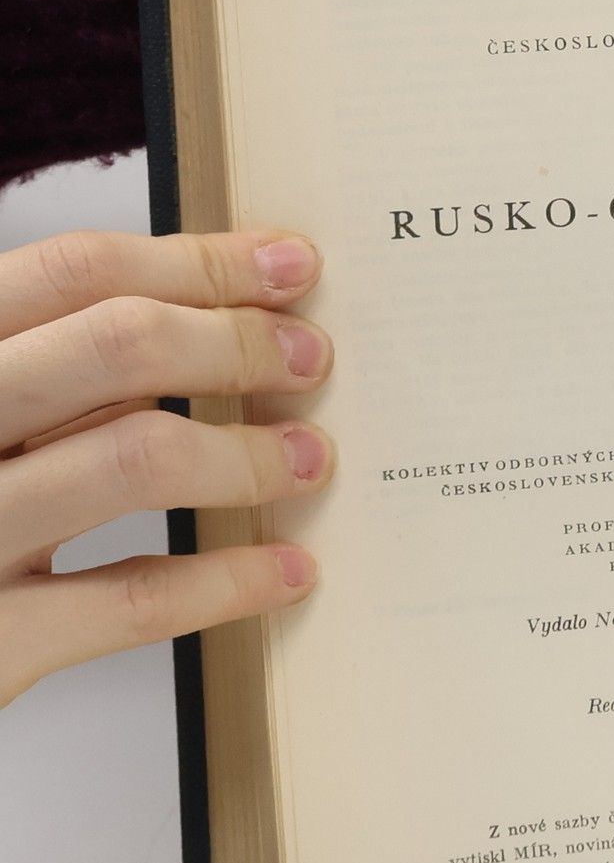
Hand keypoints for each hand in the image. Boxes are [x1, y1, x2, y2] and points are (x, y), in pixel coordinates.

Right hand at [0, 231, 333, 707]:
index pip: (73, 272)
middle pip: (115, 343)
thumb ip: (52, 376)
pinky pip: (135, 598)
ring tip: (309, 458)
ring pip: (135, 458)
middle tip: (312, 360)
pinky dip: (229, 580)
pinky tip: (286, 569)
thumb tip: (210, 326)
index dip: (201, 264)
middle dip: (235, 343)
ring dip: (247, 453)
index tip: (291, 267)